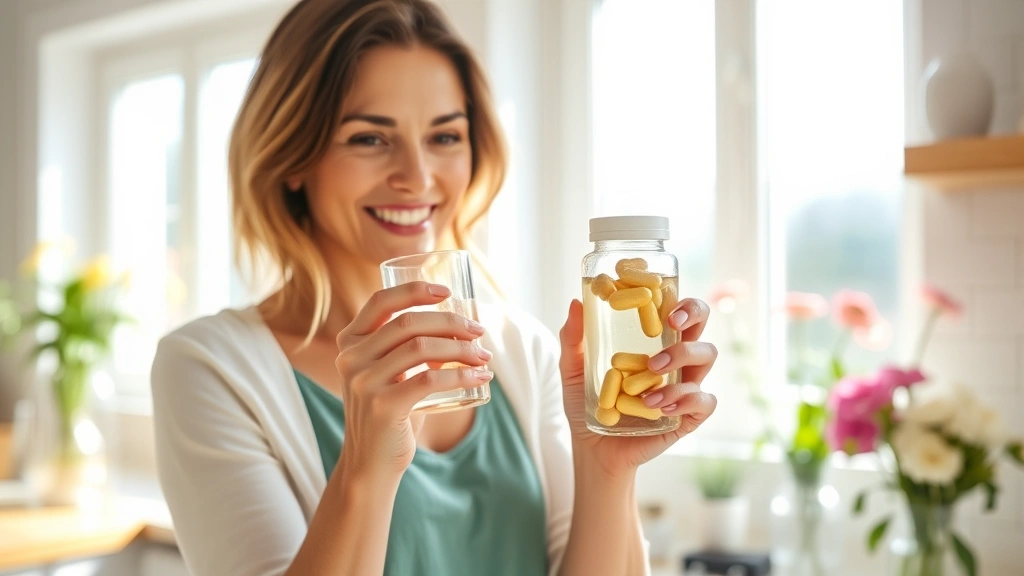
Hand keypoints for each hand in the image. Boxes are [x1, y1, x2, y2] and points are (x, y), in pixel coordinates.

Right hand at [333, 281, 492, 479]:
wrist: (371, 464)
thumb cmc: (390, 414)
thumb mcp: (391, 374)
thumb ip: (409, 349)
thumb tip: (459, 328)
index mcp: (350, 342)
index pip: (381, 302)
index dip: (415, 290)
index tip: (448, 291)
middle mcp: (351, 358)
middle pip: (409, 323)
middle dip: (451, 322)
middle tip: (479, 332)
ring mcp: (364, 381)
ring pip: (422, 347)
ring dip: (461, 348)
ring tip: (483, 357)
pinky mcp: (382, 406)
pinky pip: (430, 379)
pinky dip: (462, 375)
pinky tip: (480, 377)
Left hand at [558, 297, 717, 478]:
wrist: (592, 450)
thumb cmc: (586, 404)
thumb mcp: (572, 370)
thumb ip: (572, 338)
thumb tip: (575, 302)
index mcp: (653, 343)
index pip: (677, 310)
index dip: (678, 297)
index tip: (661, 295)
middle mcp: (675, 361)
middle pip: (701, 325)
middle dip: (693, 315)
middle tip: (671, 322)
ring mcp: (684, 386)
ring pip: (706, 357)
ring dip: (681, 357)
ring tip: (652, 370)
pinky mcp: (687, 416)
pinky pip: (703, 401)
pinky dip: (685, 398)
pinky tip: (660, 404)